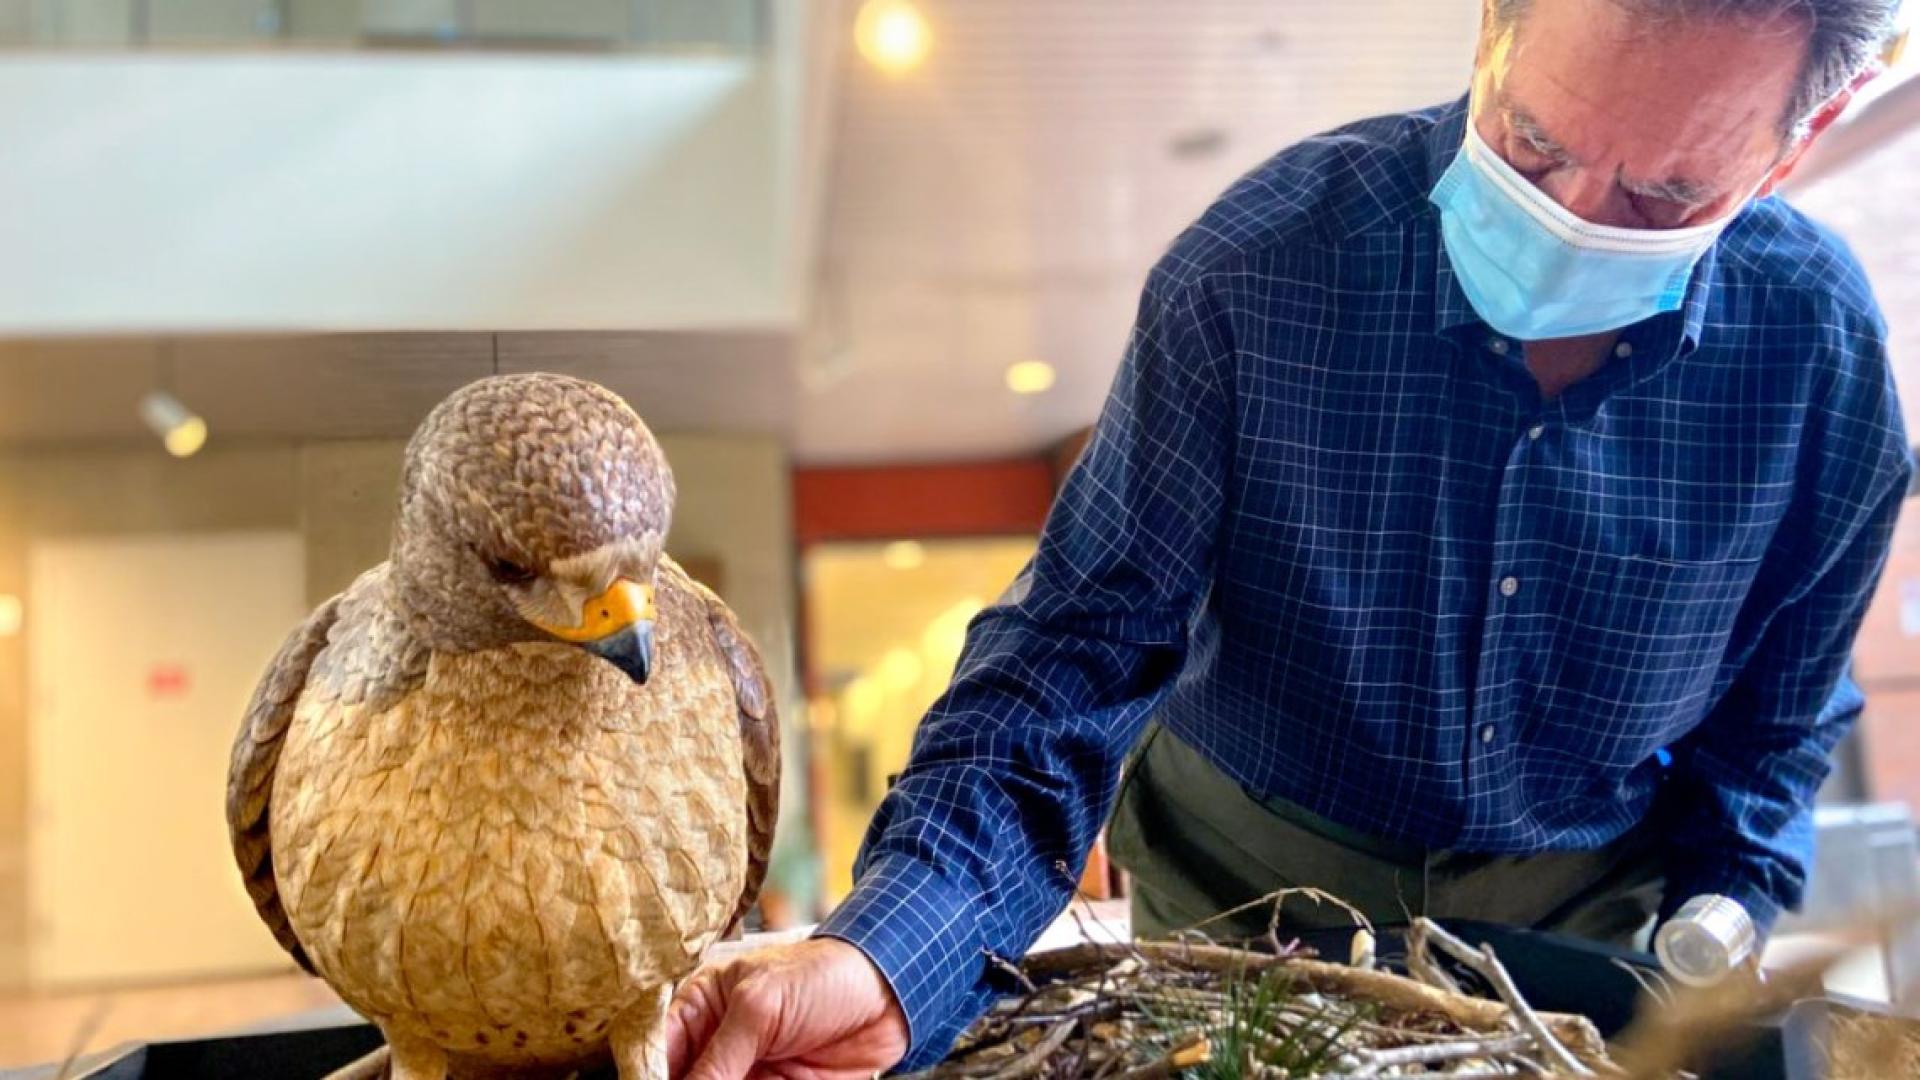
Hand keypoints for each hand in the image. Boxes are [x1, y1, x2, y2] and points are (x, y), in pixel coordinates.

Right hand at [667, 937, 911, 1079]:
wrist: (891, 995)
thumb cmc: (825, 975)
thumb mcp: (761, 1007)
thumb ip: (719, 1056)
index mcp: (702, 1004)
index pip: (658, 1048)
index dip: (650, 1072)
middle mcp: (718, 1041)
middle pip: (684, 1076)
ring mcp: (746, 1069)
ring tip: (760, 1077)